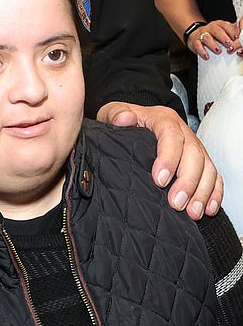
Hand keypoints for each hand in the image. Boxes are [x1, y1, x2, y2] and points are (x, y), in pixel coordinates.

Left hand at [98, 102, 222, 220]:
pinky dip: (214, 193)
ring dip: (202, 191)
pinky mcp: (201, 161)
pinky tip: (207, 208)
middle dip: (187, 181)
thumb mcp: (112, 113)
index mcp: (162, 118)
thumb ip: (115, 115)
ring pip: (207, 166)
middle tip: (176, 203)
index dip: (168, 158)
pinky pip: (214, 175)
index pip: (171, 135)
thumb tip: (124, 119)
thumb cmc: (123, 120)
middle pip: (194, 153)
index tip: (159, 180)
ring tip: (193, 212)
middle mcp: (183, 131)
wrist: (134, 121)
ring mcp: (194, 146)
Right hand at [186, 19, 241, 59]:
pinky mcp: (195, 42)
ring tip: (218, 51)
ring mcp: (202, 34)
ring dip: (213, 44)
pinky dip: (202, 51)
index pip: (225, 26)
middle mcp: (210, 28)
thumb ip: (232, 33)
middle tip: (229, 44)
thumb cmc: (213, 35)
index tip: (236, 38)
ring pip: (206, 37)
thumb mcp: (223, 31)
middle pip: (216, 30)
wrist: (196, 36)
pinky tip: (207, 56)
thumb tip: (241, 37)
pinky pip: (197, 46)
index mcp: (218, 25)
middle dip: (223, 37)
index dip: (231, 31)